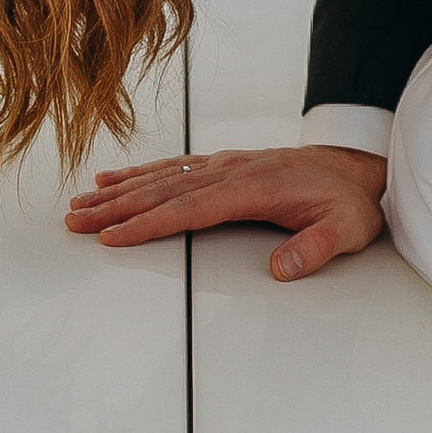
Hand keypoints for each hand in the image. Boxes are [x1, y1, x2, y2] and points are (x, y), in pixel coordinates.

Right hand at [67, 140, 388, 279]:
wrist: (355, 163)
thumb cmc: (348, 199)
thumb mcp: (347, 229)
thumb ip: (317, 248)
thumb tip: (284, 269)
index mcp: (253, 188)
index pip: (190, 209)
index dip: (149, 224)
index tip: (114, 237)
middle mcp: (230, 171)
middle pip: (163, 191)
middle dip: (116, 208)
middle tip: (76, 221)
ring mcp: (223, 165)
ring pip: (161, 178)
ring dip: (118, 191)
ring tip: (80, 203)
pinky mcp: (221, 165)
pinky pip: (172, 168)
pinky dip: (139, 173)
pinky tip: (113, 179)